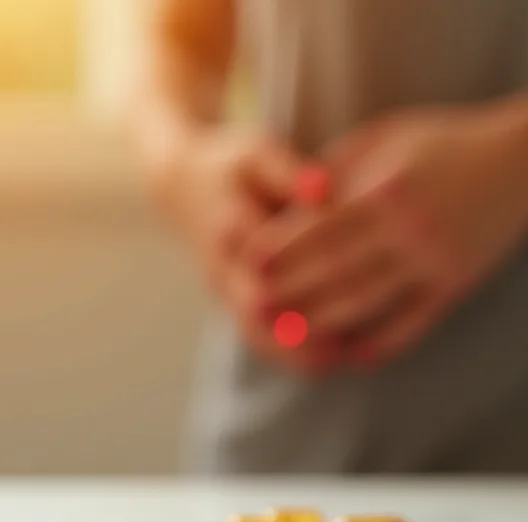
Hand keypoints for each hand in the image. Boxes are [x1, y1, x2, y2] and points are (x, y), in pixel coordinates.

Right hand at [164, 130, 340, 372]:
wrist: (183, 183)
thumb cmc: (232, 165)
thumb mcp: (257, 154)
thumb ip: (288, 172)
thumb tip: (323, 188)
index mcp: (229, 224)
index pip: (265, 261)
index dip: (302, 280)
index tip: (344, 291)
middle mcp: (221, 263)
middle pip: (255, 309)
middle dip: (294, 331)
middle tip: (339, 348)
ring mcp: (222, 287)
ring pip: (251, 330)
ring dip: (289, 351)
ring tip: (334, 362)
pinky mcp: (229, 298)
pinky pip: (252, 334)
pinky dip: (282, 351)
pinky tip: (321, 361)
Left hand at [247, 105, 527, 368]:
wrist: (525, 159)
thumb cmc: (443, 140)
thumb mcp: (384, 137)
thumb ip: (337, 168)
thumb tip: (290, 202)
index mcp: (386, 189)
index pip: (321, 226)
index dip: (282, 248)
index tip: (248, 264)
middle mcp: (409, 229)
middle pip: (337, 269)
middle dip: (292, 292)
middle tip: (254, 310)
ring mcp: (435, 261)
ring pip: (369, 301)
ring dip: (325, 323)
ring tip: (290, 337)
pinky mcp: (457, 284)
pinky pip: (415, 322)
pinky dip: (384, 342)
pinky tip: (355, 357)